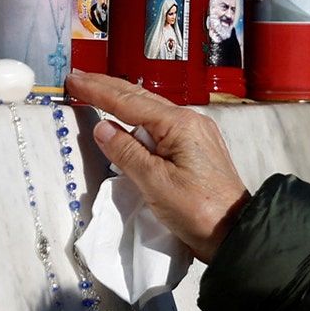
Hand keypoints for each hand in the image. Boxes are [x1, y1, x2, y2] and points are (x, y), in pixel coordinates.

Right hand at [65, 70, 249, 262]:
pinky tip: (127, 118)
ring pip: (150, 109)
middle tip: (79, 78)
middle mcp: (189, 121)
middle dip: (107, 87)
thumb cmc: (198, 210)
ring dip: (121, 100)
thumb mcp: (155, 182)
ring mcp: (195, 133)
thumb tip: (102, 128)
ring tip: (96, 91)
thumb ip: (126, 152)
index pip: (128, 103)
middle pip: (140, 98)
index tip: (74, 80)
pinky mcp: (196, 147)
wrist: (234, 232)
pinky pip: (159, 123)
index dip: (97, 91)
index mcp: (179, 125)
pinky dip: (137, 117)